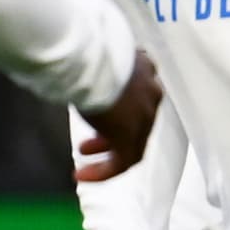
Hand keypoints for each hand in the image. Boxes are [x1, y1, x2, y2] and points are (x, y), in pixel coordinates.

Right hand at [75, 50, 161, 181]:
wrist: (91, 61)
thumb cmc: (86, 54)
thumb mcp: (98, 59)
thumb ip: (99, 69)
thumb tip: (78, 68)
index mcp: (145, 69)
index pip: (141, 94)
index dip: (120, 109)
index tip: (100, 116)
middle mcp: (151, 92)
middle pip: (138, 119)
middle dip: (112, 133)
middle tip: (89, 143)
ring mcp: (144, 115)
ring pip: (133, 142)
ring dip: (108, 152)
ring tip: (84, 156)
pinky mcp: (131, 135)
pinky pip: (125, 161)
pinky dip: (105, 171)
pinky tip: (83, 176)